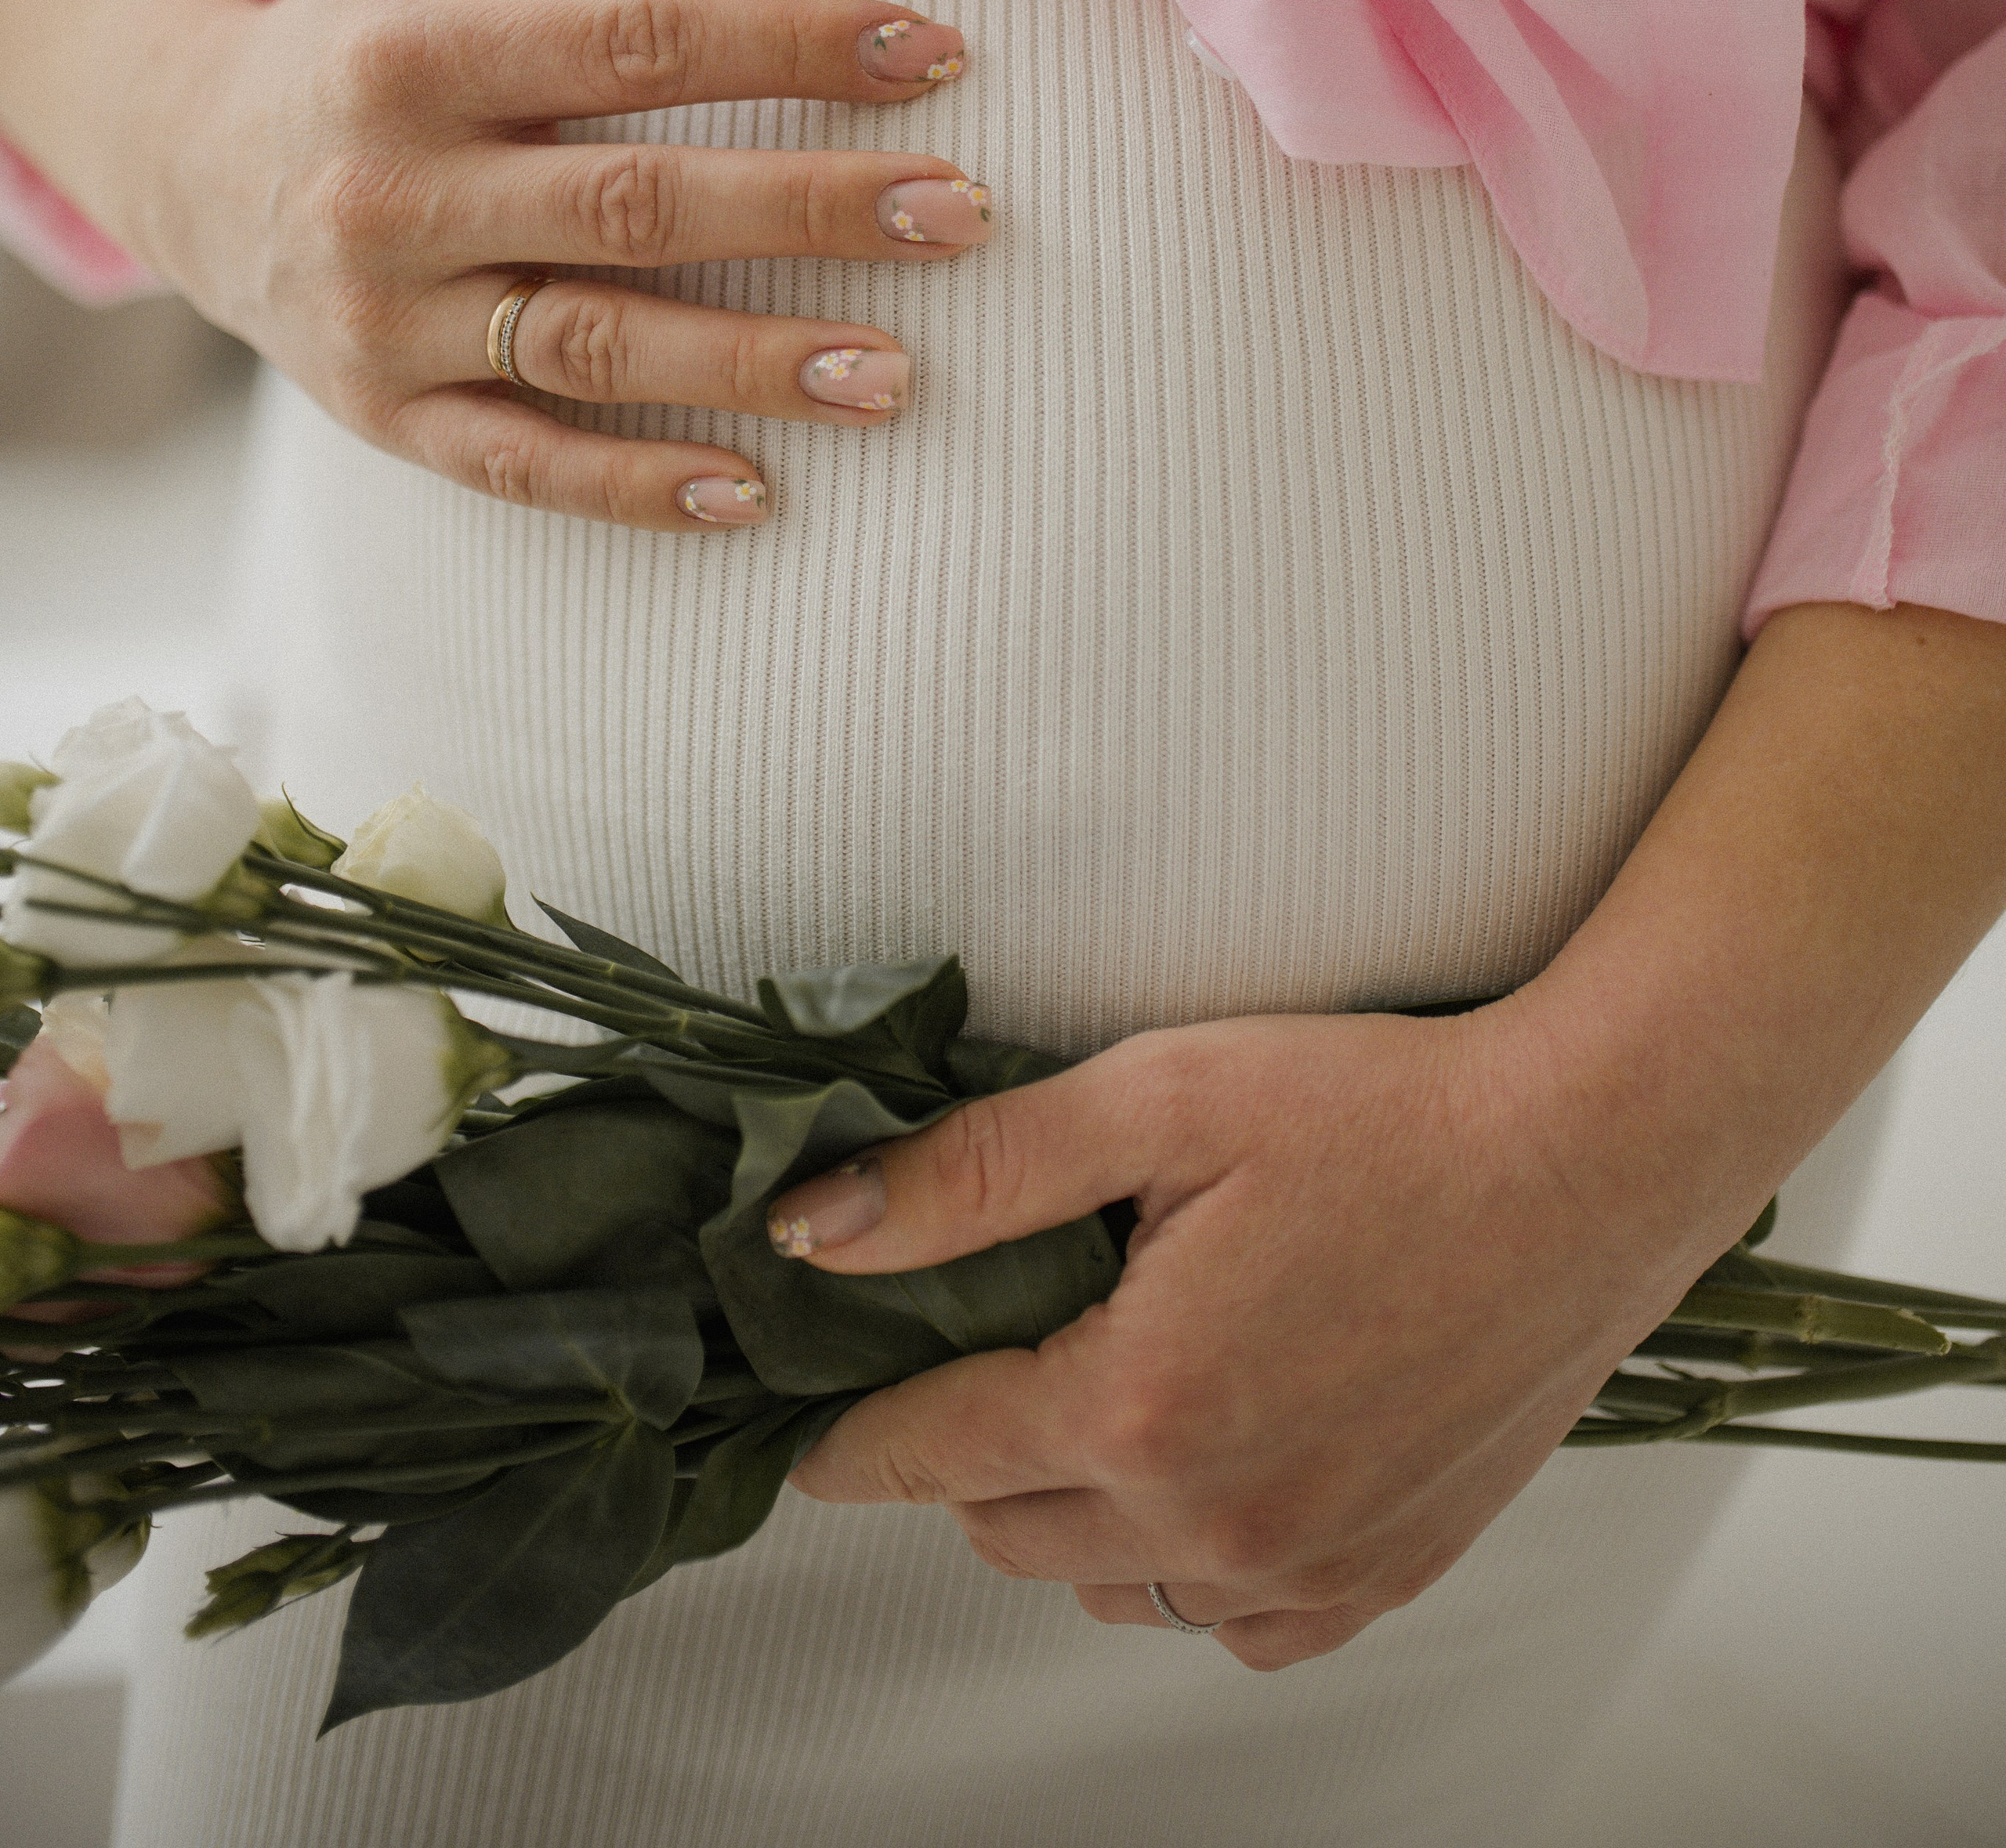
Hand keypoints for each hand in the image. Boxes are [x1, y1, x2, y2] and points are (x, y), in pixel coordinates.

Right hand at [5, 0, 989, 527]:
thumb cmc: (362, 33)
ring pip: (593, 348)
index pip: (638, 43)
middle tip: (962, 211)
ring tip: (896, 374)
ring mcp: (388, 322)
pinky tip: (755, 491)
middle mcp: (395, 192)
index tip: (935, 51)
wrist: (192, 171)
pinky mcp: (387, 419)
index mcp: (412, 53)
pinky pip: (523, 467)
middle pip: (638, 202)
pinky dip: (637, 488)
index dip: (794, 46)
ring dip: (753, 365)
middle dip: (815, 207)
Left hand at [776, 603, 2005, 1666]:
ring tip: (1107, 1389)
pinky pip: (1230, 1622)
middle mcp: (1216, 1521)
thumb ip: (972, 1173)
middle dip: (969, 1451)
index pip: (930, 1452)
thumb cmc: (1390, 1112)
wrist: (1591, 1158)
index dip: (853, 1435)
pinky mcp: (1384, 1575)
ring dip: (1075, 1510)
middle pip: (1007, 1527)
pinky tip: (1210, 1463)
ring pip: (1110, 1582)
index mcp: (1140, 1405)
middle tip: (991, 1351)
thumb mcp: (1159, 1096)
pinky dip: (1187, 1563)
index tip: (816, 1431)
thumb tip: (813, 1233)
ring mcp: (1307, 1567)